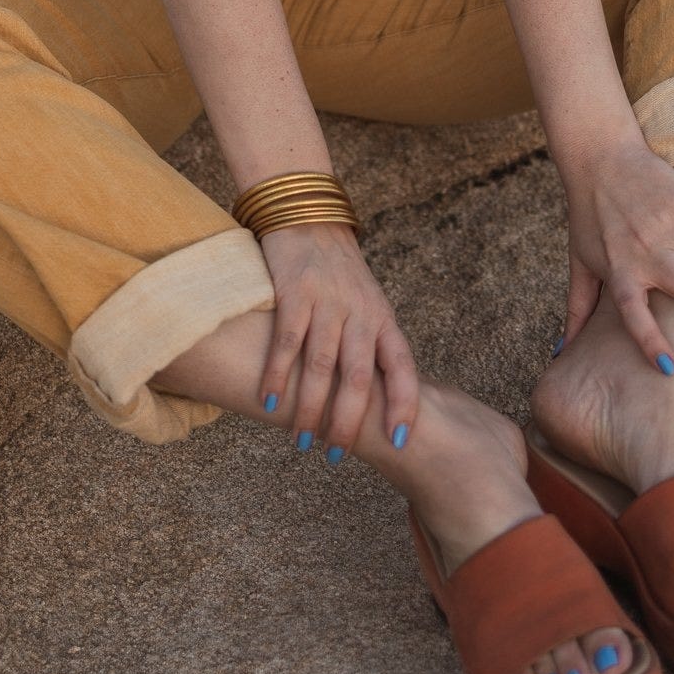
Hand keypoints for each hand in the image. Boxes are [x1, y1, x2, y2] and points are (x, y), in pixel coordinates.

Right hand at [257, 224, 419, 452]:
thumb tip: (373, 403)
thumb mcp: (368, 306)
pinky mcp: (296, 291)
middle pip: (359, 376)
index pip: (403, 367)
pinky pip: (288, 341)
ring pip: (322, 366)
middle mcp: (361, 312)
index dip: (403, 404)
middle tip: (336, 456)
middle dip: (349, 421)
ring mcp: (328, 302)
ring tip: (301, 440)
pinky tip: (269, 400)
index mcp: (383, 319)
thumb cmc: (340, 274)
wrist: (310, 217)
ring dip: (310, 407)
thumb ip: (370, 347)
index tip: (398, 440)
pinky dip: (279, 374)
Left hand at [558, 138, 673, 366]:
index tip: (670, 368)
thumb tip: (561, 352)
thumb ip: (577, 309)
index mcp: (619, 269)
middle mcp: (647, 250)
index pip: (635, 315)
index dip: (652, 342)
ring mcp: (672, 226)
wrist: (602, 157)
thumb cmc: (588, 216)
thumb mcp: (579, 262)